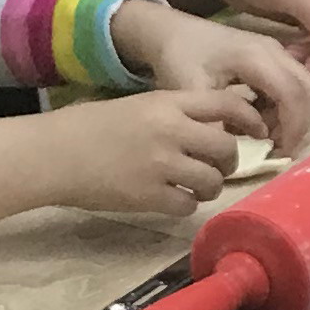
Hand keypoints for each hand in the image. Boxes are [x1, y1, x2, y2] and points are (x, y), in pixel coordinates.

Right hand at [30, 83, 264, 220]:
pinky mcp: (149, 197)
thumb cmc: (89, 127)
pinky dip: (185, 205)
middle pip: (226, 148)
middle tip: (217, 167)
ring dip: (209, 187)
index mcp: (167, 103)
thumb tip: (211, 130)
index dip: (249, 119)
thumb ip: (173, 114)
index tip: (256, 132)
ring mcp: (161, 165)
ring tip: (194, 187)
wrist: (52, 153)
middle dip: (228, 161)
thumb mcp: (137, 107)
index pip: (226, 104)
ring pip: (212, 180)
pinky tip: (170, 199)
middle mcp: (170, 131)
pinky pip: (188, 206)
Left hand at [112, 0, 309, 154]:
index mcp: (256, 56)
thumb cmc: (178, 57)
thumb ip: (214, 121)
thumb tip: (235, 153)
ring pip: (306, 87)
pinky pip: (294, 84)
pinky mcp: (273, 56)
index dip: (293, 128)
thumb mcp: (190, 91)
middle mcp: (274, 50)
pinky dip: (284, 106)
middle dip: (298, 124)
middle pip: (309, 90)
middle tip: (275, 148)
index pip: (293, 94)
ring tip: (261, 134)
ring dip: (293, 115)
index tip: (277, 153)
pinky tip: (256, 118)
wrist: (170, 31)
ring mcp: (276, 50)